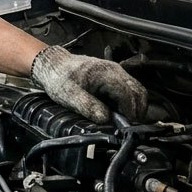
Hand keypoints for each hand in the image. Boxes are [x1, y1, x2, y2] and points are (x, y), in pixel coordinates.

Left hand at [31, 45, 146, 122]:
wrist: (53, 65)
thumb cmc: (60, 78)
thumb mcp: (70, 96)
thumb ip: (89, 107)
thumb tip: (106, 119)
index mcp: (106, 74)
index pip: (129, 94)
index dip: (131, 112)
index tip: (129, 125)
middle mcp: (115, 70)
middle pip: (138, 92)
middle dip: (138, 110)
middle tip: (130, 126)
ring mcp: (116, 72)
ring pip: (136, 90)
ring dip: (135, 106)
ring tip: (125, 121)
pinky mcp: (113, 76)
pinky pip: (128, 89)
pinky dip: (128, 101)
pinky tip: (118, 111)